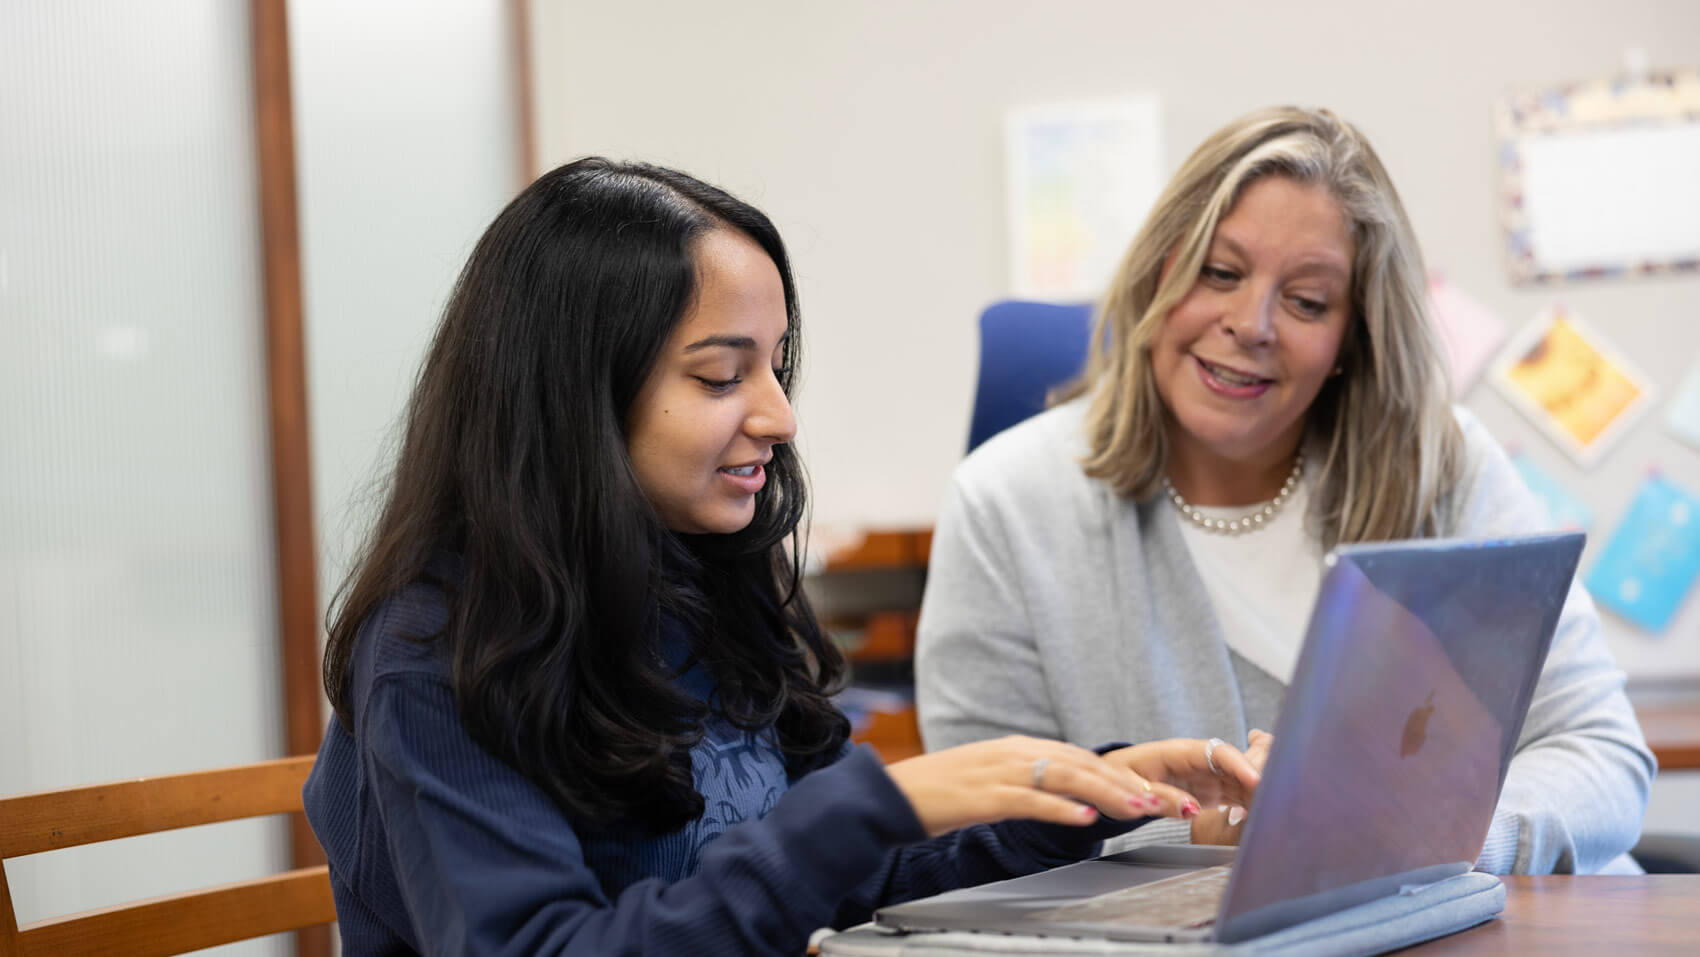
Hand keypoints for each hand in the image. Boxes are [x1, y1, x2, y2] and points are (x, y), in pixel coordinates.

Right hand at [884, 735, 1201, 836]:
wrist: (893, 794)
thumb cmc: (943, 793)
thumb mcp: (996, 782)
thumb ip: (1035, 785)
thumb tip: (1076, 800)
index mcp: (1022, 749)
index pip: (1086, 758)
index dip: (1127, 775)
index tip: (1161, 792)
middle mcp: (1017, 753)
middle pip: (1086, 764)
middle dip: (1133, 784)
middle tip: (1171, 802)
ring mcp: (1000, 772)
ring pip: (1066, 777)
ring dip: (1109, 792)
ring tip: (1141, 807)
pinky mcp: (984, 796)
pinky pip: (1030, 800)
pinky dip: (1061, 808)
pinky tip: (1085, 818)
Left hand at [1101, 735, 1261, 810]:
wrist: (1113, 780)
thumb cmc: (1117, 778)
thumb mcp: (1128, 787)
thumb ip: (1160, 797)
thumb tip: (1191, 809)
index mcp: (1178, 752)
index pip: (1216, 752)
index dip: (1239, 764)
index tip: (1258, 780)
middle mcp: (1199, 761)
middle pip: (1238, 765)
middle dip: (1259, 780)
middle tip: (1274, 804)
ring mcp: (1208, 776)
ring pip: (1242, 782)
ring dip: (1258, 797)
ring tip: (1272, 818)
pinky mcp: (1212, 791)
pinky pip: (1237, 796)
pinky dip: (1250, 807)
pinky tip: (1261, 822)